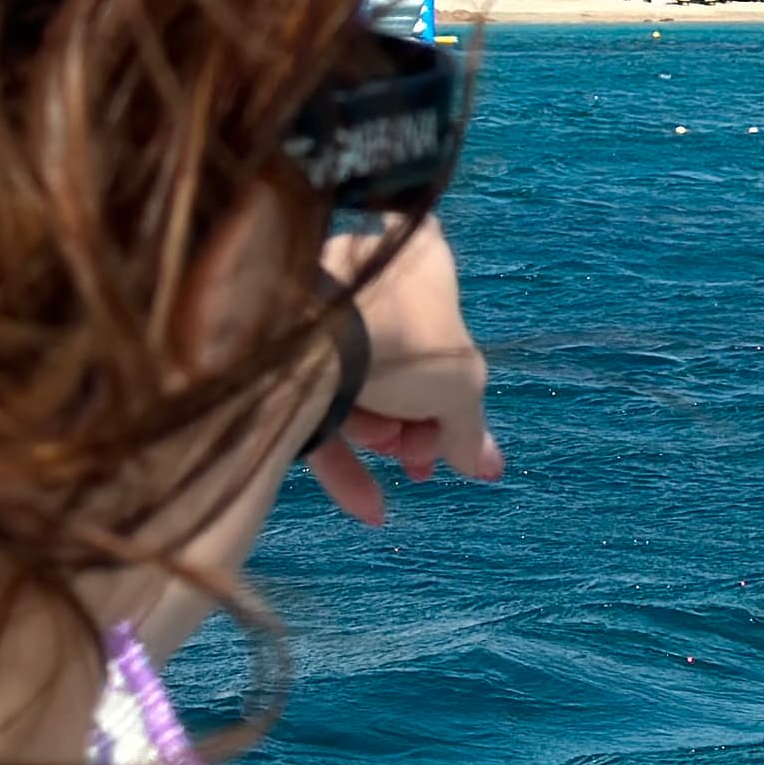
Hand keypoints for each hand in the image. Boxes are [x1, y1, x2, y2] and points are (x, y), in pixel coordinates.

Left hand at [302, 213, 499, 528]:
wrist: (313, 341)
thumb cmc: (407, 342)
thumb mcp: (461, 386)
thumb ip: (471, 429)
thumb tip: (486, 466)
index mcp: (417, 257)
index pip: (446, 321)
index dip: (453, 388)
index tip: (454, 435)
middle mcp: (364, 276)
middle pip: (401, 364)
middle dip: (415, 425)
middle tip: (421, 459)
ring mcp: (316, 315)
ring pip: (356, 388)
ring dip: (380, 439)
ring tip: (394, 461)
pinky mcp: (277, 357)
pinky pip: (314, 410)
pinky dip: (342, 461)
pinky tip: (368, 507)